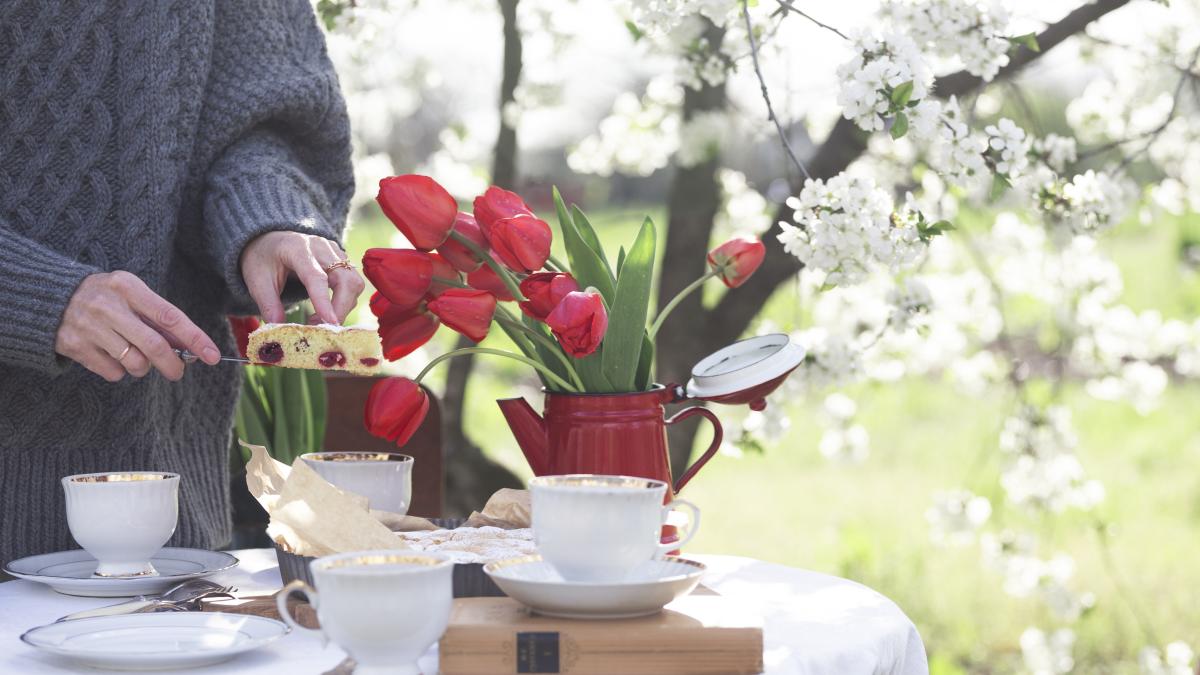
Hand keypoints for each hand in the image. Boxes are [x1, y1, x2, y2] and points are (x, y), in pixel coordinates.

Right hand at [56, 271, 220, 381]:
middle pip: (155, 346)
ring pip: (135, 363)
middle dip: (173, 365)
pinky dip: (119, 371)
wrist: (49, 297)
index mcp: (128, 287)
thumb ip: (158, 318)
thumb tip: (190, 348)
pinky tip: (110, 355)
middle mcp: (108, 306)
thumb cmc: (105, 297)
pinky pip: (113, 372)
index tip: (214, 356)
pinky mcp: (75, 346)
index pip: (170, 317)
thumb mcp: (131, 294)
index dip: (195, 339)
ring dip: (143, 367)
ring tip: (135, 356)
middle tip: (178, 372)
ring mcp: (89, 327)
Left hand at [239, 231, 364, 324]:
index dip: (324, 301)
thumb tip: (279, 330)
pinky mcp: (342, 261)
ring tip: (320, 320)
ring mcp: (335, 252)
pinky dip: (344, 302)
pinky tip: (326, 310)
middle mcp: (322, 248)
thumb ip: (268, 305)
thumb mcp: (257, 281)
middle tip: (323, 329)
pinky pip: (353, 284)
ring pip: (354, 282)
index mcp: (297, 249)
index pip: (316, 277)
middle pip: (346, 279)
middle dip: (340, 308)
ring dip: (344, 306)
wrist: (270, 239)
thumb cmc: (263, 259)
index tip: (329, 323)